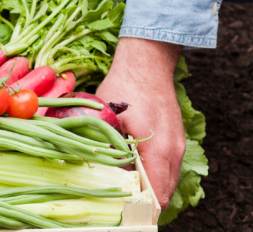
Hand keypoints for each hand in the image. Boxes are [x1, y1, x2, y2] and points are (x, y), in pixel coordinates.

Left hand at [95, 37, 184, 208]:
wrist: (146, 63)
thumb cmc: (125, 87)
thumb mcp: (107, 120)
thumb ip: (107, 148)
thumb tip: (97, 172)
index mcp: (159, 150)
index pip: (155, 193)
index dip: (137, 206)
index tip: (120, 210)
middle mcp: (174, 151)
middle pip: (163, 192)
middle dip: (141, 201)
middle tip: (117, 204)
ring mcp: (177, 145)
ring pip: (165, 179)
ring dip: (146, 187)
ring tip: (121, 189)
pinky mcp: (175, 138)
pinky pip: (166, 166)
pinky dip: (151, 173)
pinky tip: (130, 171)